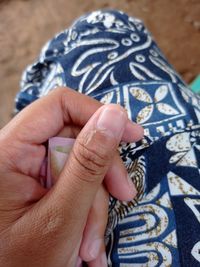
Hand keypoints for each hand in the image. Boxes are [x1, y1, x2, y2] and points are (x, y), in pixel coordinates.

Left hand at [0, 88, 142, 266]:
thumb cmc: (22, 265)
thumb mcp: (62, 216)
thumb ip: (88, 162)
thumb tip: (114, 115)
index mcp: (8, 151)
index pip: (59, 106)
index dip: (98, 113)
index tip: (132, 134)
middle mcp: (17, 153)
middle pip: (75, 138)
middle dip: (101, 171)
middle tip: (123, 196)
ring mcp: (29, 169)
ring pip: (79, 163)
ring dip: (95, 200)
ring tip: (91, 244)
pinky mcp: (40, 182)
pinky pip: (74, 180)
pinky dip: (86, 206)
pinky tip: (84, 238)